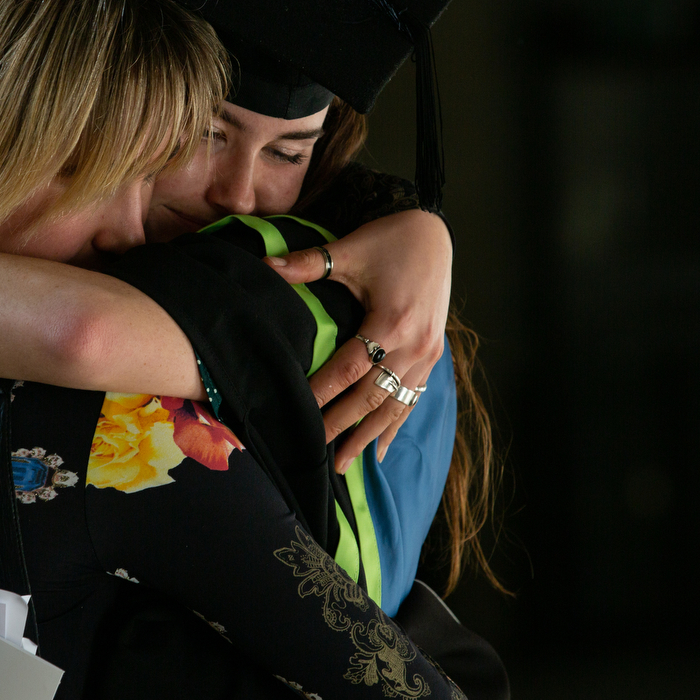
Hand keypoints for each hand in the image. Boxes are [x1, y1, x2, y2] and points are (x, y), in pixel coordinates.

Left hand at [265, 209, 451, 473]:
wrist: (435, 235)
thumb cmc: (390, 239)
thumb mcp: (349, 249)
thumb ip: (308, 264)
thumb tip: (264, 266)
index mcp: (393, 321)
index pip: (350, 368)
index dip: (323, 392)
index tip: (298, 410)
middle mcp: (415, 345)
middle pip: (371, 396)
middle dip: (342, 426)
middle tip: (315, 451)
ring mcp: (427, 354)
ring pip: (394, 405)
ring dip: (368, 436)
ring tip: (344, 464)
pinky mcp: (432, 356)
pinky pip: (413, 398)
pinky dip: (395, 425)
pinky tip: (380, 450)